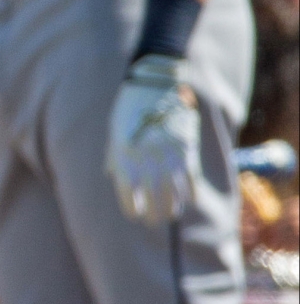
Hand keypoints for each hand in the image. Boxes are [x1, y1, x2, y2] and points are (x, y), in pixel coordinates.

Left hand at [108, 55, 199, 223]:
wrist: (156, 83)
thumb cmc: (130, 107)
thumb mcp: (115, 131)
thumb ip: (114, 156)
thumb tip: (111, 176)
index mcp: (125, 157)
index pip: (129, 195)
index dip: (132, 208)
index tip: (135, 215)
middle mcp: (147, 161)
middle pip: (153, 199)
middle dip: (154, 214)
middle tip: (154, 220)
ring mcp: (168, 156)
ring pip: (174, 193)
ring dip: (173, 207)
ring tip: (171, 213)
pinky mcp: (187, 148)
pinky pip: (192, 178)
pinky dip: (191, 191)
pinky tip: (189, 199)